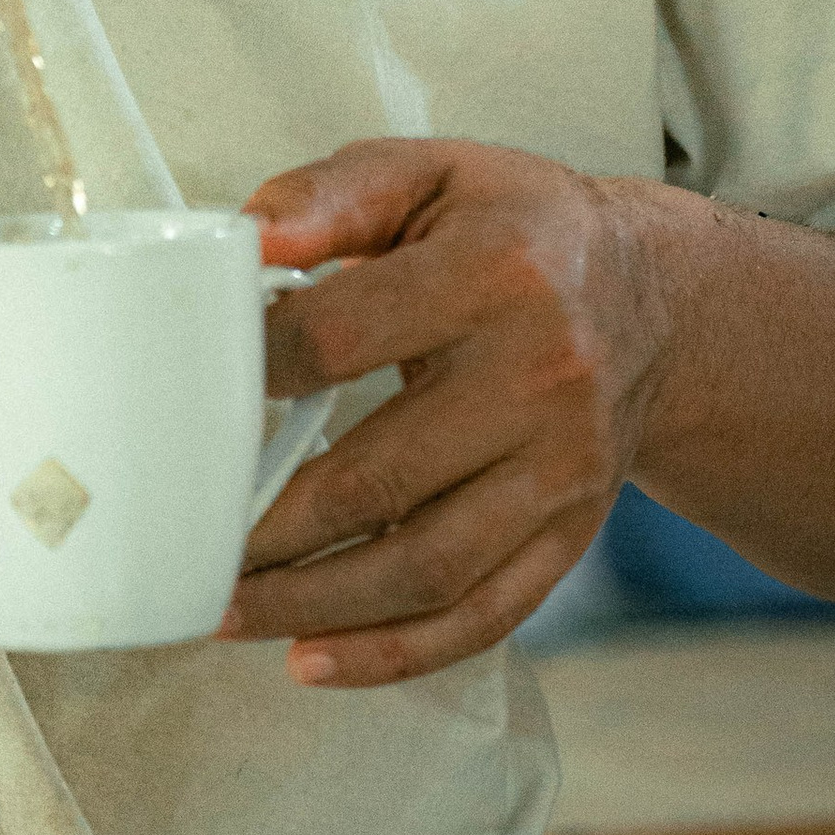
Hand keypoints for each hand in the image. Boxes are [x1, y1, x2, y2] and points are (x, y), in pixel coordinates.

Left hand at [223, 138, 672, 686]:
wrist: (651, 299)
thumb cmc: (516, 230)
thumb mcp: (432, 174)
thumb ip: (331, 193)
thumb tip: (248, 237)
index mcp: (497, 272)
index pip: (341, 336)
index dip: (249, 371)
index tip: (186, 397)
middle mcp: (543, 378)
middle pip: (379, 476)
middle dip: (266, 529)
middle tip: (183, 546)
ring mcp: (563, 470)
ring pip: (426, 567)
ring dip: (313, 607)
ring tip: (224, 613)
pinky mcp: (571, 533)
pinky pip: (482, 615)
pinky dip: (394, 653)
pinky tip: (314, 660)